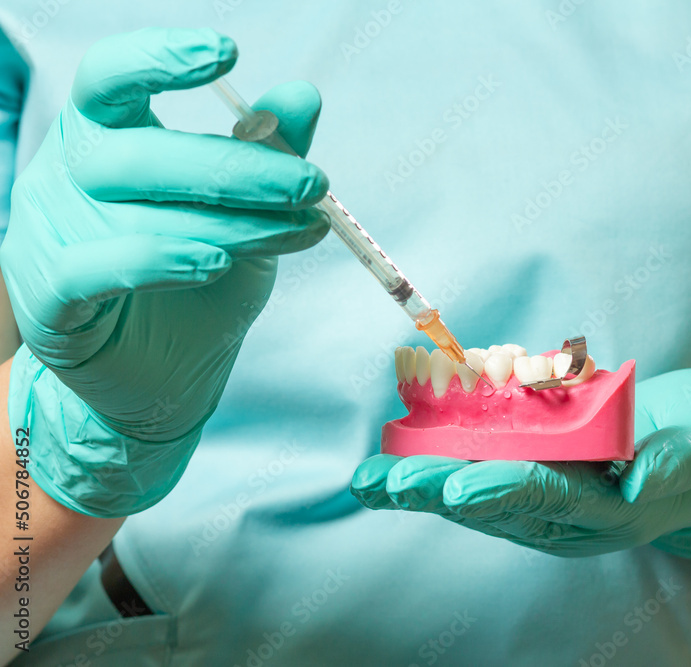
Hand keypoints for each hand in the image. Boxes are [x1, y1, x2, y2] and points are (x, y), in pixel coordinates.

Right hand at [2, 28, 328, 516]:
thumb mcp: (247, 216)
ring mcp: (48, 238)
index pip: (110, 78)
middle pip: (139, 154)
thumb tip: (301, 95)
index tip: (227, 52)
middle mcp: (67, 178)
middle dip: (238, 168)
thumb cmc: (202, 286)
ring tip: (295, 228)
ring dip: (227, 222)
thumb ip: (269, 159)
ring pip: (134, 216)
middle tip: (312, 183)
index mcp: (107, 140)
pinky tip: (211, 262)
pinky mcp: (49, 302)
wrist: (165, 378)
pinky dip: (155, 262)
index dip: (158, 57)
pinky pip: (90, 271)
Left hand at [352, 369, 690, 565]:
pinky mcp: (542, 474)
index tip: (455, 488)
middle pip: (495, 501)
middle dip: (434, 491)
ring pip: (479, 492)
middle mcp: (571, 510)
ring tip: (369, 480)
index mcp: (610, 509)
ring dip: (423, 484)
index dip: (500, 491)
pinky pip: (486, 472)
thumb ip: (679, 461)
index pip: (548, 496)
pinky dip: (443, 463)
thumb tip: (638, 481)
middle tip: (378, 485)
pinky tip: (400, 459)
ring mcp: (552, 496)